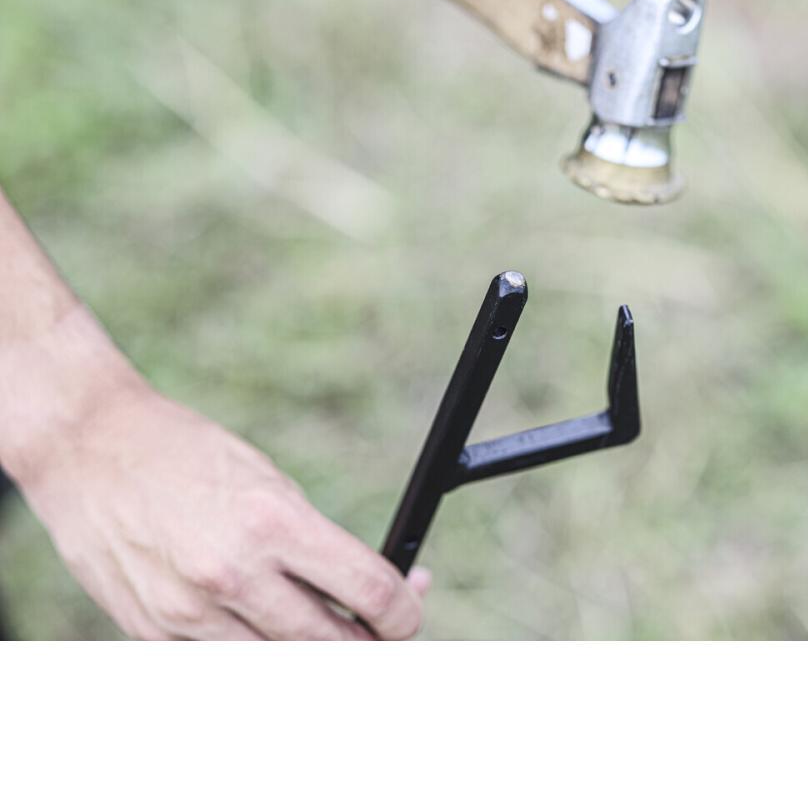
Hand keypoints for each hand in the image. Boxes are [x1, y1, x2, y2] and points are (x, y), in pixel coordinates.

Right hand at [13, 370, 428, 640]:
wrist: (90, 449)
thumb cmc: (188, 453)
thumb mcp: (268, 479)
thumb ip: (312, 541)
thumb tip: (364, 587)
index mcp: (272, 522)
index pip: (369, 592)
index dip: (404, 610)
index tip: (410, 605)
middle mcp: (233, 575)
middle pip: (333, 645)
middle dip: (370, 642)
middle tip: (381, 627)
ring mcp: (189, 613)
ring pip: (281, 665)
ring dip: (314, 651)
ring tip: (329, 626)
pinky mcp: (154, 633)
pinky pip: (225, 664)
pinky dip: (256, 651)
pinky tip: (265, 625)